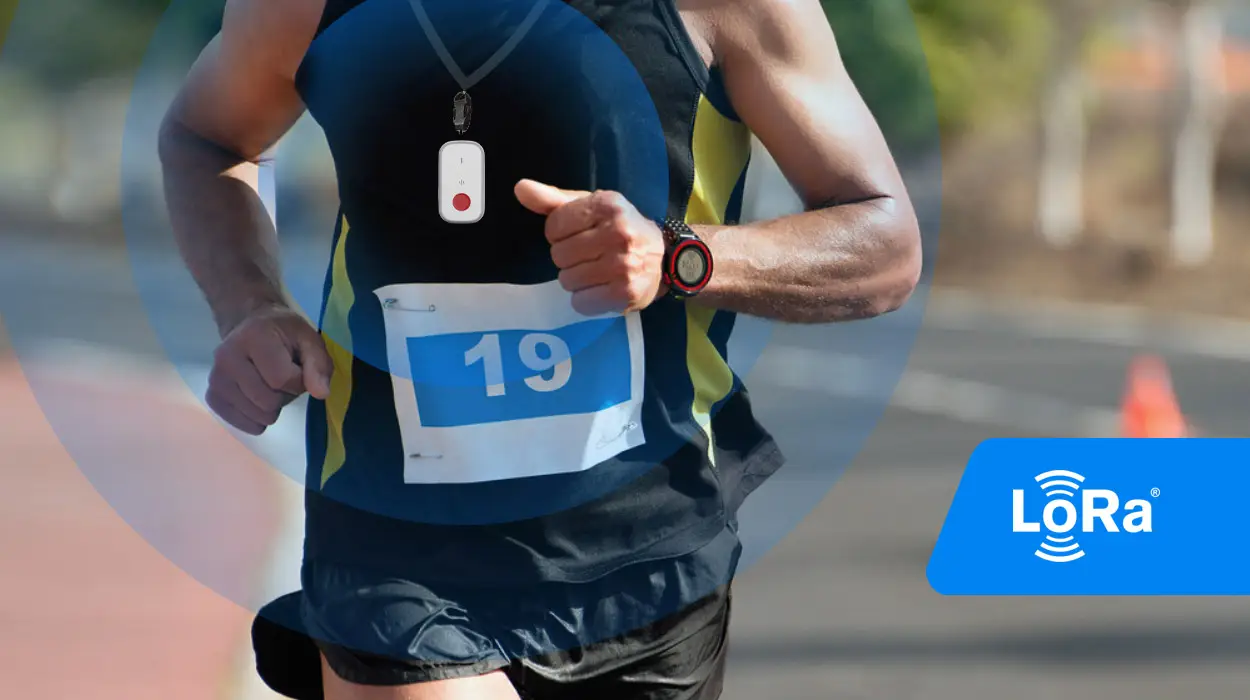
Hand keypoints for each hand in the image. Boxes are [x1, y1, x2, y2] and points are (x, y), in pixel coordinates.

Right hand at [207, 305, 332, 435]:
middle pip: (267, 401)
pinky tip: (257, 398)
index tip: (297, 368)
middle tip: (283, 378)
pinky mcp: (212, 396)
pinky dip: (256, 418)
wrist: (249, 326)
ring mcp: (216, 378)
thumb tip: (321, 393)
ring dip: (271, 407)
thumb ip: (319, 365)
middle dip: (284, 395)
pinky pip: (241, 423)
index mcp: (253, 337)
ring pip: (257, 415)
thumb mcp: (309, 340)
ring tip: (269, 384)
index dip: (298, 381)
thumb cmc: (284, 334)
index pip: (281, 379)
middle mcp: (227, 357)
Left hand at [514, 179, 666, 315]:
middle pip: (558, 255)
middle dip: (568, 258)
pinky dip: (586, 300)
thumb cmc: (619, 228)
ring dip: (576, 280)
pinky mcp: (626, 292)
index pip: (553, 227)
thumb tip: (520, 188)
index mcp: (607, 205)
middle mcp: (618, 232)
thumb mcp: (591, 206)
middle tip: (591, 256)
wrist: (664, 256)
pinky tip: (601, 289)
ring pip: (567, 280)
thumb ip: (552, 199)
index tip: (580, 235)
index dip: (560, 234)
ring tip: (597, 272)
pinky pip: (581, 302)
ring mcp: (624, 264)